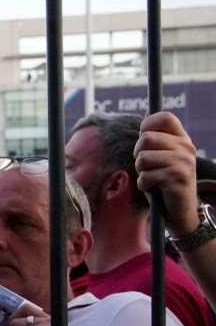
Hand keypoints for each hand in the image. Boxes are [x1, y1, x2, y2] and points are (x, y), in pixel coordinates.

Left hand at [134, 111, 199, 236]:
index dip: (147, 125)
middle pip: (145, 138)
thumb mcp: (162, 157)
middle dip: (138, 154)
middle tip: (146, 166)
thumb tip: (146, 114)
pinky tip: (154, 188)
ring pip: (143, 158)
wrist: (180, 211)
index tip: (143, 138)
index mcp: (182, 139)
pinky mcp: (177, 178)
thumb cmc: (165, 182)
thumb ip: (155, 139)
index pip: (165, 117)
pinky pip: (145, 176)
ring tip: (151, 178)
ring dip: (140, 171)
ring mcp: (183, 162)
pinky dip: (144, 184)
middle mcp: (186, 148)